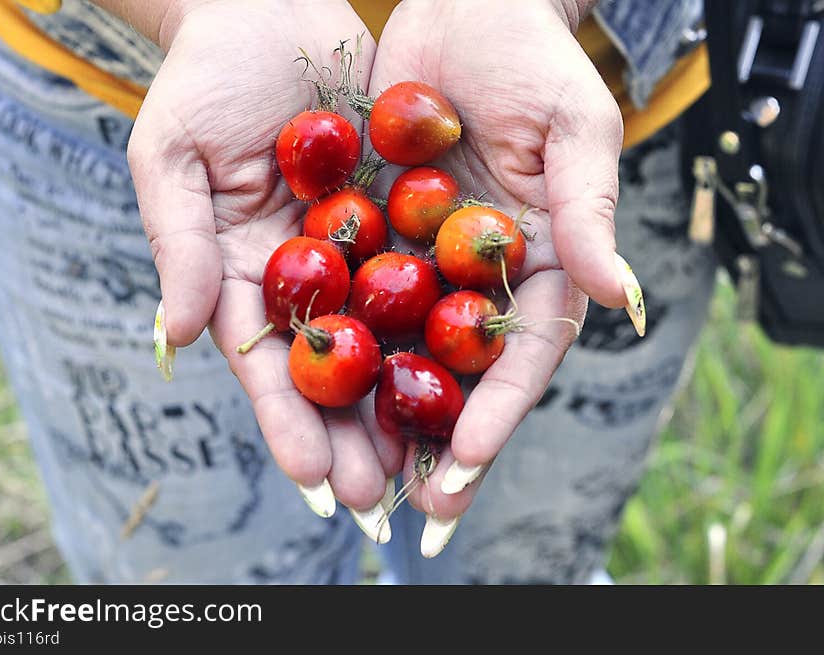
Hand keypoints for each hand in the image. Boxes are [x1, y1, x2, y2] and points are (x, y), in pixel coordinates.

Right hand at [129, 0, 399, 537]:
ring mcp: (353, 252)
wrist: (271, 12)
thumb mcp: (172, 155)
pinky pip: (426, 276)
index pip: (264, 364)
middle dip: (351, 435)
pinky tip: (472, 372)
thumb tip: (176, 338)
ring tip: (431, 462)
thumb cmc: (204, 79)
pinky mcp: (397, 220)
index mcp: (240, 275)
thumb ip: (177, 246)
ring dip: (404, 401)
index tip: (313, 480)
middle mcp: (301, 278)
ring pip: (384, 340)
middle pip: (329, 371)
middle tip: (378, 498)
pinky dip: (444, 325)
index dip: (287, 422)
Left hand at [367, 0, 642, 554]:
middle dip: (436, 442)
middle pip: (461, 375)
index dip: (499, 411)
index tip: (465, 461)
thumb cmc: (531, 59)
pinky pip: (352, 300)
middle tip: (407, 509)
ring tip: (351, 479)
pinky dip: (334, 348)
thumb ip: (586, 210)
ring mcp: (425, 264)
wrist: (461, 9)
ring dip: (379, 418)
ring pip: (402, 353)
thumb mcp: (571, 127)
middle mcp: (480, 278)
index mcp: (539, 264)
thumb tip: (620, 295)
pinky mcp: (374, 236)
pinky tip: (309, 395)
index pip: (524, 354)